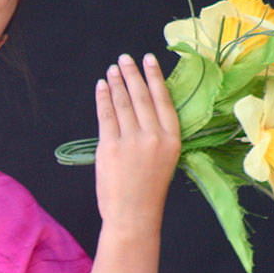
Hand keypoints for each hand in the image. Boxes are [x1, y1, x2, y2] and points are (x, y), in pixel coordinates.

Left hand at [94, 53, 180, 232]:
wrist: (134, 214)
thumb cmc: (148, 189)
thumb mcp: (165, 158)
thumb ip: (157, 134)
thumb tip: (141, 106)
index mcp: (172, 139)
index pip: (163, 99)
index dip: (155, 77)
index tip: (149, 59)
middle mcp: (154, 136)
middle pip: (141, 96)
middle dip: (131, 74)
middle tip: (124, 58)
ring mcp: (131, 141)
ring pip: (122, 103)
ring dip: (115, 83)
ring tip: (111, 70)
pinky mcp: (110, 147)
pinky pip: (105, 115)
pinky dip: (102, 98)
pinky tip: (101, 87)